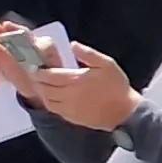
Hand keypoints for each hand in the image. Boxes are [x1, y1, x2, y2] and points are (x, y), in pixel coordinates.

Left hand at [22, 41, 138, 130]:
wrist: (125, 112)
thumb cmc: (117, 86)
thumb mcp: (106, 64)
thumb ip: (88, 53)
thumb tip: (72, 45)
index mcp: (75, 80)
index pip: (48, 75)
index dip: (39, 71)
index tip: (36, 66)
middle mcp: (68, 95)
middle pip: (43, 88)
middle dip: (37, 81)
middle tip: (36, 75)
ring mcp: (69, 108)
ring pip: (47, 100)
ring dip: (42, 92)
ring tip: (43, 85)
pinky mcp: (72, 118)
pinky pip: (55, 110)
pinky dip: (50, 102)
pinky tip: (53, 97)